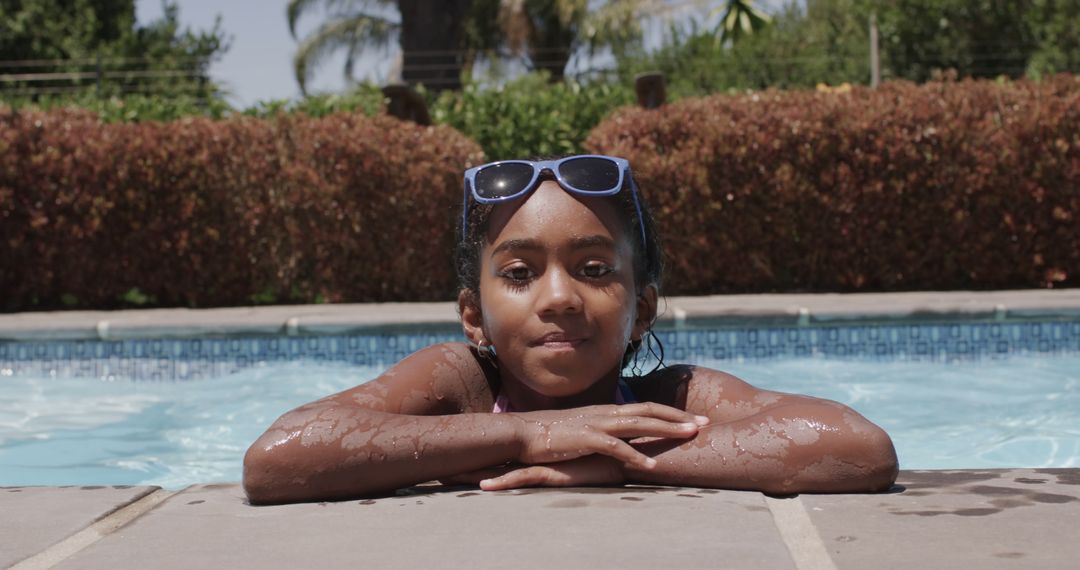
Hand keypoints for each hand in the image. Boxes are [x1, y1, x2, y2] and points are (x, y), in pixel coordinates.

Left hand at [443, 455, 624, 490]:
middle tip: (435, 465)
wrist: (619, 455)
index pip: (497, 453)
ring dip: (473, 473)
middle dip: (463, 461)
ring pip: (498, 467)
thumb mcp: (569, 460)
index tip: (449, 457)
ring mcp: (538, 463)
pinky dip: (501, 483)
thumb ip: (557, 459)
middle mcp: (530, 456)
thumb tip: (543, 460)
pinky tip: (484, 487)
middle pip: (489, 456)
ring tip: (448, 477)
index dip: (474, 454)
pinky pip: (520, 479)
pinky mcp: (550, 472)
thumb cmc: (597, 458)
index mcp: (532, 453)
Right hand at [509, 402, 708, 469]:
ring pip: (639, 423)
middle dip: (679, 416)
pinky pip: (616, 447)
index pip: (645, 407)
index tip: (693, 419)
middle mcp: (605, 413)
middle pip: (650, 411)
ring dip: (667, 429)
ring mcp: (596, 424)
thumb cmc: (549, 434)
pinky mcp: (586, 438)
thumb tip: (618, 437)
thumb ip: (601, 431)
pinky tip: (652, 466)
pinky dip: (635, 456)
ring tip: (690, 435)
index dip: (671, 412)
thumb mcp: (581, 429)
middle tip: (705, 423)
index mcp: (606, 411)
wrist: (521, 432)